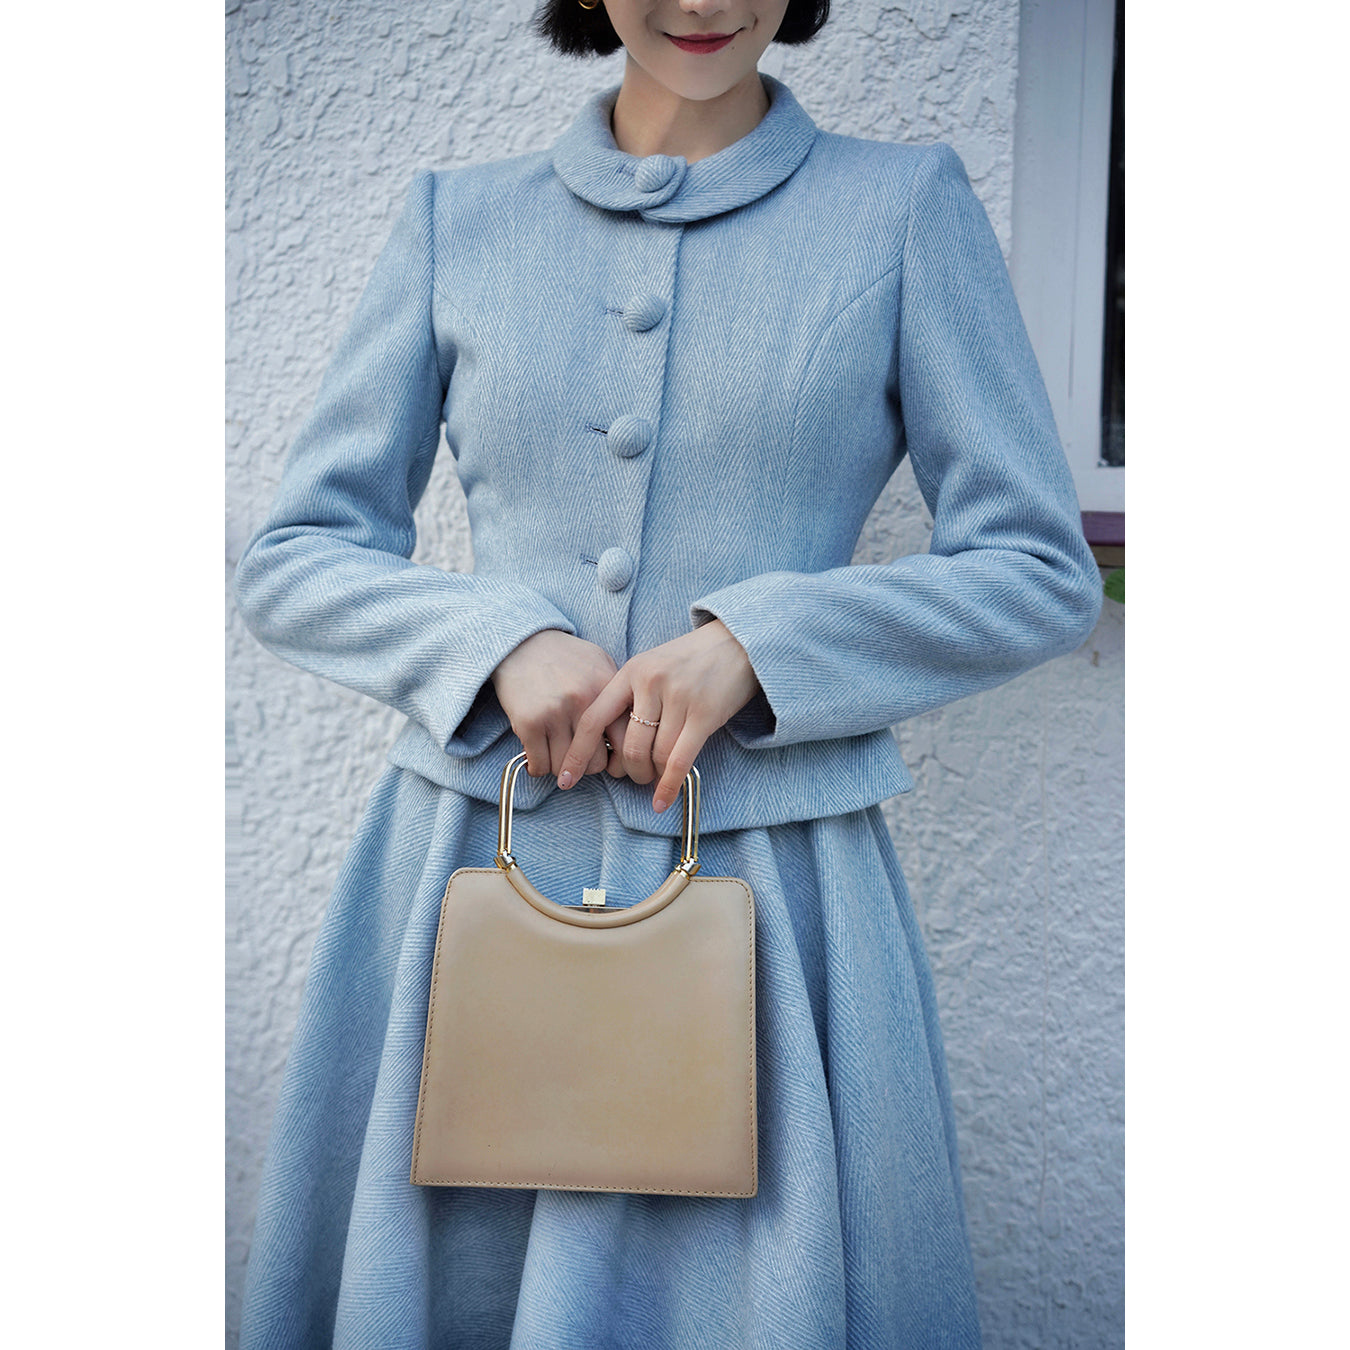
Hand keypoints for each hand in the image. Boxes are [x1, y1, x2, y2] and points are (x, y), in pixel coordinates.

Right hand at [490, 630, 626, 777]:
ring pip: (567, 767)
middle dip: (591, 766)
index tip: (614, 762)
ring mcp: (555, 712)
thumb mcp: (601, 664)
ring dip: (563, 769)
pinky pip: (540, 765)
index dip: (623, 760)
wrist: (521, 643)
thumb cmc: (565, 658)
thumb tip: (640, 729)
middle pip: (598, 763)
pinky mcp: (528, 722)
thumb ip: (621, 695)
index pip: (628, 742)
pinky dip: (539, 768)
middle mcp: (583, 701)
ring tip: (561, 759)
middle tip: (583, 760)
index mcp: (607, 688)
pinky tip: (539, 759)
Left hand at [558, 620, 761, 812]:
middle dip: (628, 771)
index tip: (565, 779)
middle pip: (627, 746)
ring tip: (654, 779)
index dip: (577, 753)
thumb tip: (608, 742)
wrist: (738, 641)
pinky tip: (662, 801)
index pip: (593, 719)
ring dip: (651, 776)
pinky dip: (668, 786)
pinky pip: (679, 760)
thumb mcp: (652, 665)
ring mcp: (679, 698)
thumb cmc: (691, 659)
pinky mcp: (705, 714)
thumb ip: (630, 695)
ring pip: (654, 756)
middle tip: (634, 776)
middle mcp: (650, 683)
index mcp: (630, 671)